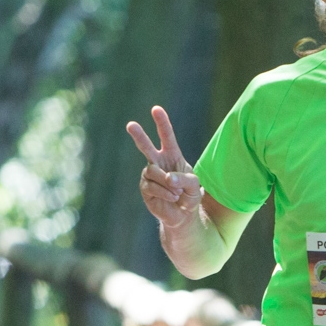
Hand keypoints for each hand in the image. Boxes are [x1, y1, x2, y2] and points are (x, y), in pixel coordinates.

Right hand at [127, 105, 201, 230]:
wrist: (183, 215)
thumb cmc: (189, 196)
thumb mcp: (194, 185)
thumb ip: (184, 178)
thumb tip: (167, 177)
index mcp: (172, 156)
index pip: (167, 136)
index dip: (162, 123)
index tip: (156, 109)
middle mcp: (158, 162)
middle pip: (146, 146)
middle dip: (139, 135)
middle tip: (130, 125)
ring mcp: (150, 175)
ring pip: (153, 171)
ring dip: (168, 183)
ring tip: (177, 192)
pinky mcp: (145, 188)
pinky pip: (152, 186)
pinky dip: (165, 192)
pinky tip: (172, 197)